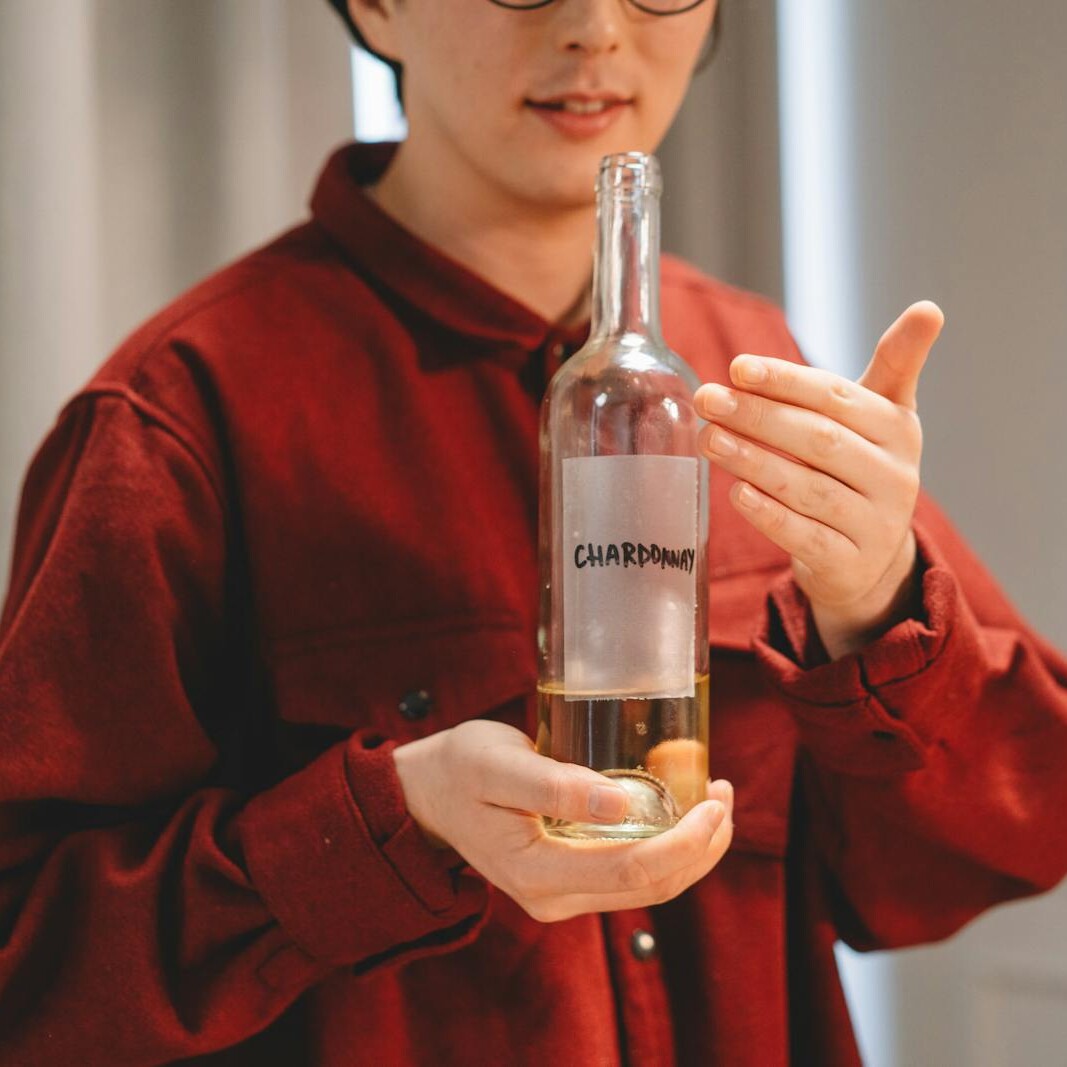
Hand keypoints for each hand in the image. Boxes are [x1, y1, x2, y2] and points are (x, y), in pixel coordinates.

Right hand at [392, 719, 733, 922]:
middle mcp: (555, 896)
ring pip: (648, 886)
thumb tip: (620, 802)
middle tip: (724, 794)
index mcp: (538, 874)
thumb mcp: (497, 764)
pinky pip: (631, 872)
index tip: (714, 801)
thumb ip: (553, 784)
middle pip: (652, 887)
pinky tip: (679, 810)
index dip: (686, 842)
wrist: (426, 794)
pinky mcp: (569, 877)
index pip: (634, 872)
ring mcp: (562, 893)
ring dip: (690, 849)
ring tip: (715, 799)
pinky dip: (665, 845)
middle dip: (701, 846)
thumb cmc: (457, 769)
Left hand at [694, 301, 944, 659]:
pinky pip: (804, 536)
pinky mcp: (849, 564)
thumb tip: (930, 308)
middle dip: (758, 417)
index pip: (837, 397)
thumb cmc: (861, 469)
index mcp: (898, 429)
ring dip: (753, 461)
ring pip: (809, 488)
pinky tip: (736, 493)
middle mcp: (895, 477)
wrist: (870, 558)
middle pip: (819, 439)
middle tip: (707, 400)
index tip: (736, 367)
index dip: (785, 381)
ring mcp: (875, 524)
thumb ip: (894, 364)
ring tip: (710, 440)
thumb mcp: (881, 417)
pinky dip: (769, 514)